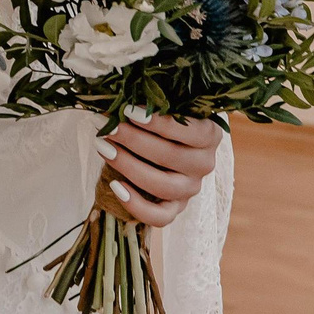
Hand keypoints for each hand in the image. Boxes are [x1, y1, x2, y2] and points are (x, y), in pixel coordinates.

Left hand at [93, 110, 223, 228]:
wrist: (166, 145)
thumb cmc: (162, 120)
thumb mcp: (165, 107)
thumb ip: (153, 102)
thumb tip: (121, 97)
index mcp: (209, 135)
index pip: (189, 130)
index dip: (158, 122)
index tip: (128, 111)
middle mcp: (204, 164)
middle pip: (170, 156)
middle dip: (133, 140)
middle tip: (108, 128)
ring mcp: (191, 188)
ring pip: (162, 185)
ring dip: (128, 166)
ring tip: (104, 148)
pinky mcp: (176, 208)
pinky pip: (160, 217)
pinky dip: (136, 205)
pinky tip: (115, 186)